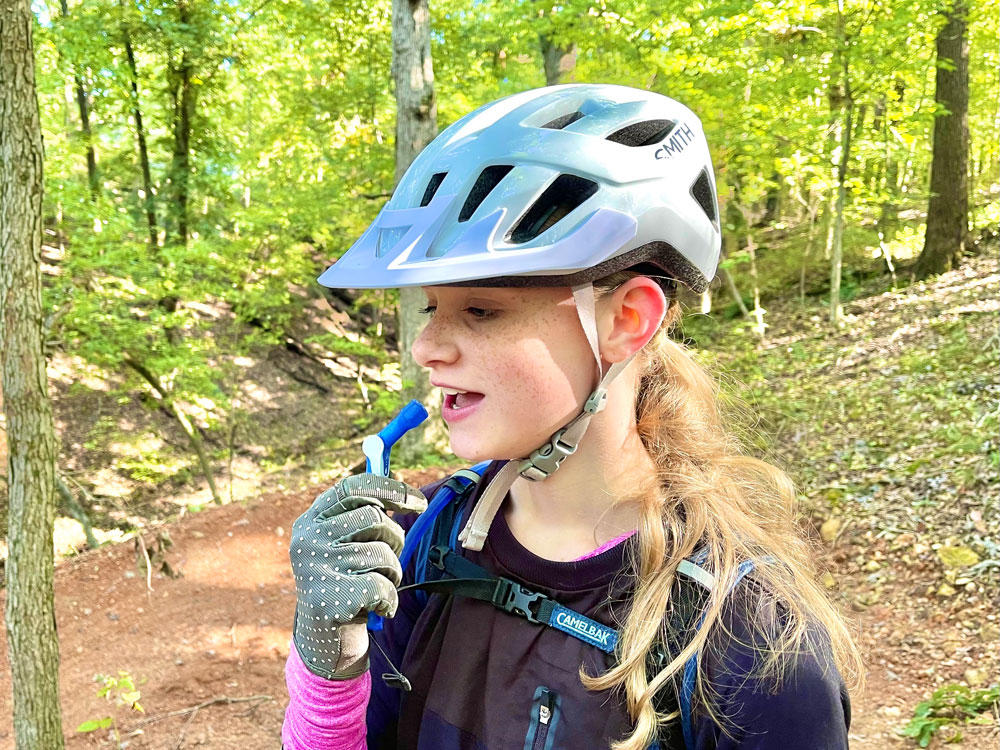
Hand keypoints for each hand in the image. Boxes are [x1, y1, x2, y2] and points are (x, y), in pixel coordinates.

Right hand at [290, 473, 426, 679]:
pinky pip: (381, 586)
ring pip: (381, 553)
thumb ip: (364, 519)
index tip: (419, 502)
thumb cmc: (346, 584)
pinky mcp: (327, 598)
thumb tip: (408, 497)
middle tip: (389, 562)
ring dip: (393, 574)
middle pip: (374, 518)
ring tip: (379, 587)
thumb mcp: (346, 546)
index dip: (390, 489)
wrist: (324, 641)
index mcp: (311, 520)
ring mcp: (314, 568)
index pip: (353, 487)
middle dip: (395, 540)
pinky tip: (379, 609)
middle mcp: (307, 539)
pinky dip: (390, 600)